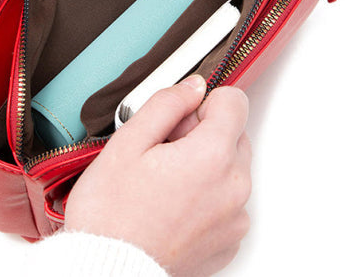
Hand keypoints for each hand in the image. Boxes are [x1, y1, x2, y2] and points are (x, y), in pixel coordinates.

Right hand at [65, 75, 251, 276]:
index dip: (203, 103)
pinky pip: (228, 199)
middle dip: (202, 133)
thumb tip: (193, 87)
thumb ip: (167, 103)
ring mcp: (235, 217)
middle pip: (234, 133)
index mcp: (213, 156)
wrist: (109, 271)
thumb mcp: (129, 142)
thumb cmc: (112, 213)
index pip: (235, 101)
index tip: (181, 120)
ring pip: (230, 166)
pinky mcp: (230, 239)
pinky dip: (208, 194)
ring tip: (165, 181)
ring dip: (206, 164)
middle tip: (163, 152)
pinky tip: (173, 204)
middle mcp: (234, 187)